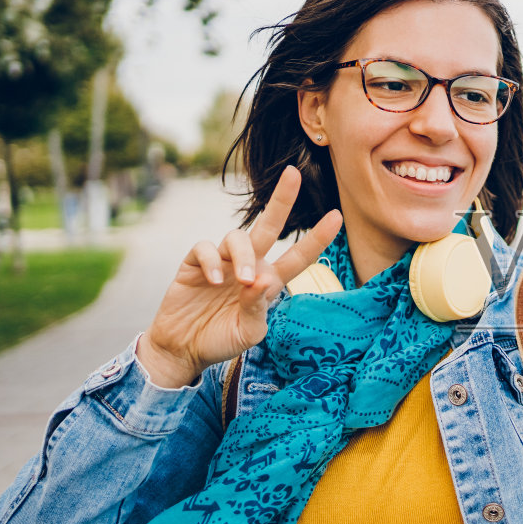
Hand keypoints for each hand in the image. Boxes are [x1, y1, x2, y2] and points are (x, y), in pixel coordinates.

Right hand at [137, 166, 342, 387]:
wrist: (185, 349)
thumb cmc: (222, 340)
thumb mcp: (248, 332)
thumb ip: (257, 308)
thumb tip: (263, 279)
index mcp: (270, 281)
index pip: (298, 256)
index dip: (317, 238)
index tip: (337, 216)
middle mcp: (249, 265)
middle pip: (268, 226)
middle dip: (282, 200)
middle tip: (293, 175)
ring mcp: (222, 262)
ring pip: (237, 237)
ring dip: (243, 255)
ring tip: (242, 281)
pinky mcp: (194, 264)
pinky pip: (204, 248)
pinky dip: (211, 261)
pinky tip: (215, 281)